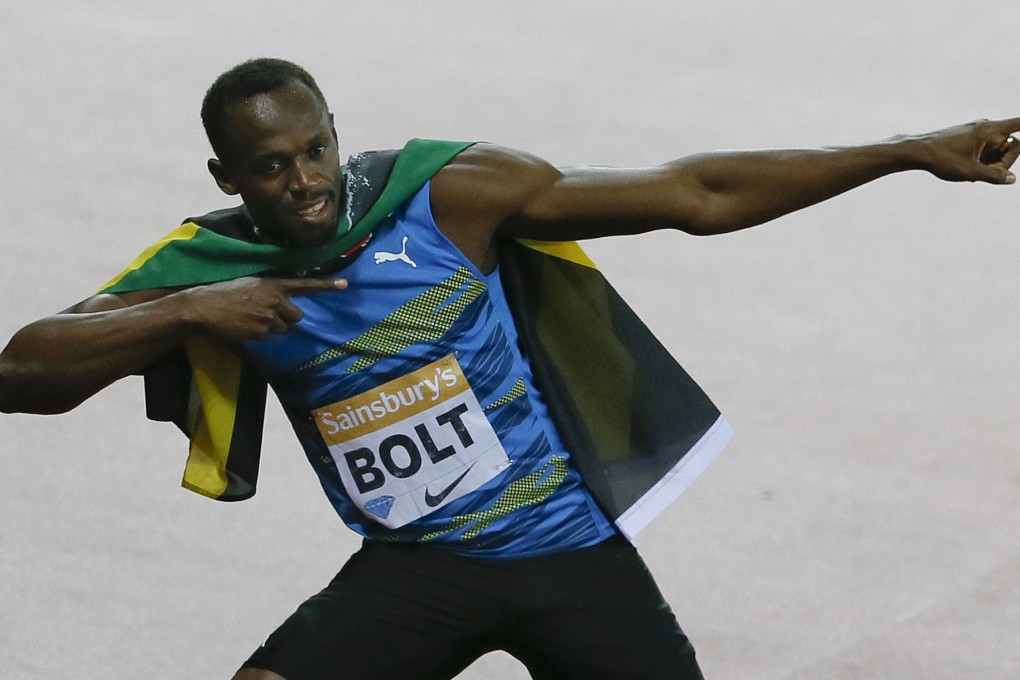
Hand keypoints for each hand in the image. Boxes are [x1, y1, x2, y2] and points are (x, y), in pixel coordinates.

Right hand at [179, 276, 346, 342]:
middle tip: (270, 314)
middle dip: (288, 318)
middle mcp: (275, 301)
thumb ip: (270, 290)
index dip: (326, 285)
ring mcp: (269, 318)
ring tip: (252, 319)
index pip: (305, 285)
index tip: (345, 284)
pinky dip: (260, 335)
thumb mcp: (251, 283)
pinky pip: (269, 337)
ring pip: (283, 328)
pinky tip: (246, 327)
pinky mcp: (260, 332)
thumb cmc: (225, 292)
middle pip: (297, 316)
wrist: (204, 306)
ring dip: (273, 327)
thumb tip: (282, 300)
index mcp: (273, 285)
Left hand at [917, 118, 1019, 183]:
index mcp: (990, 130)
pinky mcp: (971, 137)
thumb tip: (1012, 179)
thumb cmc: (942, 159)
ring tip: (970, 170)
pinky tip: (965, 167)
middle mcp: (987, 127)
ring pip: (998, 150)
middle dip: (1004, 162)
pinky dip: (981, 161)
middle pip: (1012, 146)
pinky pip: (986, 151)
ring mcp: (978, 131)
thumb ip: (993, 176)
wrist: (916, 151)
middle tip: (983, 172)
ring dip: (991, 163)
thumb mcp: (969, 172)